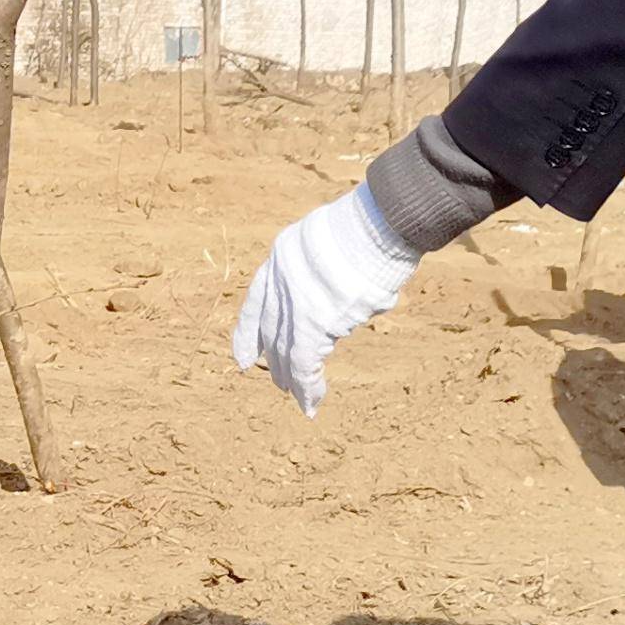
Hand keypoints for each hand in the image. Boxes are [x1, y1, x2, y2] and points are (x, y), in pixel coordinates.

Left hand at [231, 183, 420, 415]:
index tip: (243, 360)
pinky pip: (306, 363)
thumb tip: (331, 297)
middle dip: (276, 361)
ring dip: (295, 380)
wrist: (381, 221)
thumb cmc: (370, 225)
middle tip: (280, 383)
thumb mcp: (330, 237)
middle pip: (273, 331)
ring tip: (302, 400)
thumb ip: (321, 268)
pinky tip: (310, 404)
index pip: (256, 302)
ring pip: (289, 351)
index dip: (249, 334)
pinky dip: (308, 387)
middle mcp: (281, 281)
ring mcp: (297, 302)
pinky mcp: (317, 322)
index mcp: (281, 256)